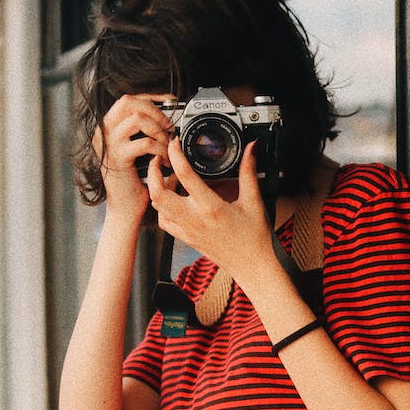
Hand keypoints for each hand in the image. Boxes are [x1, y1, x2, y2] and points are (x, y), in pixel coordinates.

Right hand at [94, 93, 175, 219]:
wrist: (126, 208)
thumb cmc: (136, 181)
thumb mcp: (139, 151)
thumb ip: (146, 133)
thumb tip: (168, 119)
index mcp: (108, 127)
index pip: (127, 99)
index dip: (151, 96)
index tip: (170, 100)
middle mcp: (103, 132)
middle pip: (128, 102)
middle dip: (155, 111)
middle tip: (169, 127)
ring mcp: (108, 144)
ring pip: (137, 119)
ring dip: (159, 131)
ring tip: (166, 146)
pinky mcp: (117, 158)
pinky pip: (144, 143)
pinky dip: (160, 149)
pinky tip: (164, 161)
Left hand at [145, 138, 273, 278]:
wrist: (253, 266)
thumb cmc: (255, 238)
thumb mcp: (254, 201)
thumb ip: (249, 172)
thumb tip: (251, 149)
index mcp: (211, 207)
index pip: (185, 175)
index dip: (176, 155)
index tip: (175, 143)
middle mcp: (194, 219)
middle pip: (158, 193)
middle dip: (154, 172)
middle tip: (160, 160)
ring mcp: (187, 230)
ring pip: (157, 207)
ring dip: (157, 190)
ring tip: (169, 179)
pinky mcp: (186, 238)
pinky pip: (164, 222)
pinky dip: (162, 208)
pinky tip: (173, 201)